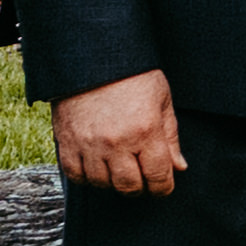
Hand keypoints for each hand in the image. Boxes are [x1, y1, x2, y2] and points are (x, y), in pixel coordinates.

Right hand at [48, 67, 189, 197]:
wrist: (92, 57)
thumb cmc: (133, 76)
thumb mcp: (162, 101)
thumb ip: (170, 137)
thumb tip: (179, 167)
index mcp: (145, 131)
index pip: (158, 177)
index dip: (163, 188)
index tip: (163, 187)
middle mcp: (116, 142)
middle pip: (129, 186)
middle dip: (140, 188)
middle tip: (142, 179)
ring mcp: (89, 144)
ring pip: (102, 184)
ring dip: (113, 182)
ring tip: (119, 169)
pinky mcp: (67, 141)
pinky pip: (75, 174)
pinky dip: (86, 177)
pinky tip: (96, 166)